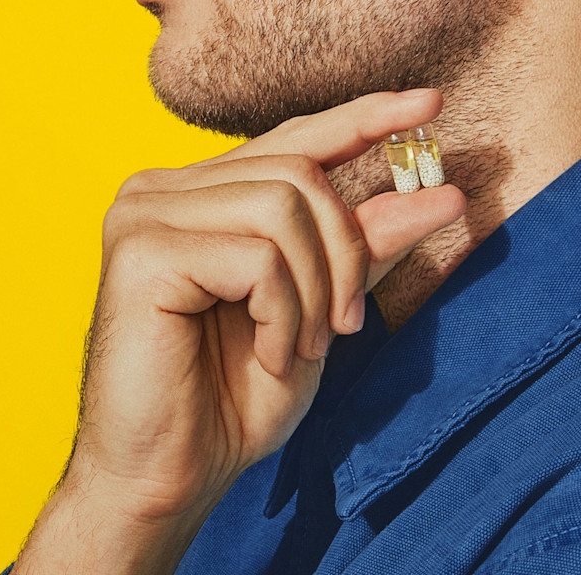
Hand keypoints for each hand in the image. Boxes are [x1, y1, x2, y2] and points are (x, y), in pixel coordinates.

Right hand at [15, 90, 468, 574]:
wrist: (171, 476)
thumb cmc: (234, 399)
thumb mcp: (322, 311)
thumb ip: (366, 246)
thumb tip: (440, 187)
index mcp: (201, 195)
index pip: (293, 139)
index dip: (364, 118)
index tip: (432, 103)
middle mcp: (162, 190)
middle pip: (300, 174)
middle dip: (345, 254)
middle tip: (344, 327)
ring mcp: (143, 214)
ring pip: (284, 206)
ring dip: (314, 290)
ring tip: (296, 346)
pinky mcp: (139, 252)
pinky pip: (257, 256)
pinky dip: (282, 312)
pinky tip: (263, 353)